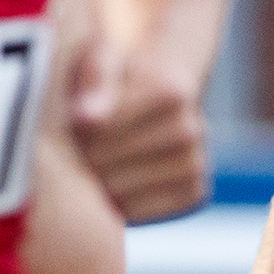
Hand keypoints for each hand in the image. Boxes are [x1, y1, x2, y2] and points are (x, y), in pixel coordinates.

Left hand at [71, 38, 208, 223]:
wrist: (160, 96)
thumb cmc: (119, 76)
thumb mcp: (102, 59)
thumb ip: (93, 80)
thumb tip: (87, 117)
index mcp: (171, 91)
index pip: (99, 130)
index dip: (75, 130)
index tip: (76, 120)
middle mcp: (193, 129)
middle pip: (107, 165)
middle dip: (84, 158)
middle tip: (82, 147)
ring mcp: (197, 162)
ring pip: (121, 194)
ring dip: (97, 184)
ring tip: (97, 164)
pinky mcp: (196, 191)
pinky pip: (140, 214)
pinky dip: (118, 205)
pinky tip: (115, 183)